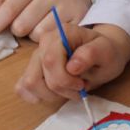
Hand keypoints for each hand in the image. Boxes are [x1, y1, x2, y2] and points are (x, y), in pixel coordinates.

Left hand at [0, 0, 91, 38]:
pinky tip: (50, 31)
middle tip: (22, 26)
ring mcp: (65, 6)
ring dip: (33, 36)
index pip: (10, 6)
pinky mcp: (78, 18)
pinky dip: (49, 39)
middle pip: (22, 25)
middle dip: (17, 30)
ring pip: (38, 34)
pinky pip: (55, 38)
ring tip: (38, 27)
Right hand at [15, 23, 129, 102]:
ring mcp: (37, 55)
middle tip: (79, 88)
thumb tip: (72, 66)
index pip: (50, 60)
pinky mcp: (33, 68)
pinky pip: (22, 86)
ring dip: (50, 94)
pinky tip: (53, 94)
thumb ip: (91, 55)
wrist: (103, 52)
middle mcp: (44, 41)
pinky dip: (36, 95)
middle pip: (37, 75)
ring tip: (69, 91)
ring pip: (29, 83)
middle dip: (60, 89)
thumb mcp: (106, 52)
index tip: (82, 84)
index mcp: (62, 33)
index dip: (64, 79)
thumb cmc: (105, 51)